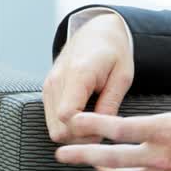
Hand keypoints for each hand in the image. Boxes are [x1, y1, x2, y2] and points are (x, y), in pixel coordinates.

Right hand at [43, 11, 134, 143]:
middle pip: (59, 129)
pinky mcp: (47, 91)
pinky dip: (68, 126)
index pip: (68, 116)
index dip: (86, 131)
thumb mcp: (122, 76)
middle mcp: (56, 81)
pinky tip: (86, 118)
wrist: (96, 32)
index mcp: (77, 74)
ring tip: (96, 124)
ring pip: (54, 129)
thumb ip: (110, 103)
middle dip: (81, 138)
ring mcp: (49, 86)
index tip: (104, 128)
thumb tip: (102, 131)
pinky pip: (53, 121)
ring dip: (75, 134)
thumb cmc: (113, 53)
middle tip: (103, 130)